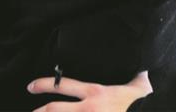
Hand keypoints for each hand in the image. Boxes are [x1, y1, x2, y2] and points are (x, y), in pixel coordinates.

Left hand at [28, 70, 151, 111]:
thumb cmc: (145, 104)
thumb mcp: (137, 87)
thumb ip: (133, 78)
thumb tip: (139, 67)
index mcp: (96, 93)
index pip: (63, 85)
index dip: (44, 84)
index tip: (30, 86)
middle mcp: (89, 109)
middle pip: (55, 109)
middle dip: (39, 111)